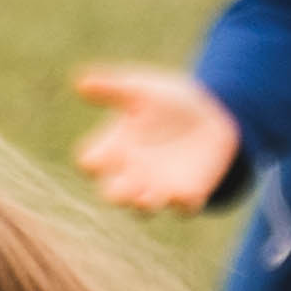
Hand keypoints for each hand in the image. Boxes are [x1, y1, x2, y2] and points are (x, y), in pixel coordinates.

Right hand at [72, 64, 242, 214]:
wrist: (210, 111)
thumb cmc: (166, 101)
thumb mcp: (140, 90)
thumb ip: (112, 89)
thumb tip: (80, 82)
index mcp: (114, 149)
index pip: (92, 163)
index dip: (91, 164)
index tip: (96, 158)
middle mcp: (131, 174)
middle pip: (112, 193)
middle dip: (115, 193)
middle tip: (121, 186)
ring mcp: (158, 187)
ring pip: (143, 208)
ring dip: (143, 205)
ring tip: (146, 199)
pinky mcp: (188, 193)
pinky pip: (184, 207)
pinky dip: (183, 204)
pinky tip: (185, 195)